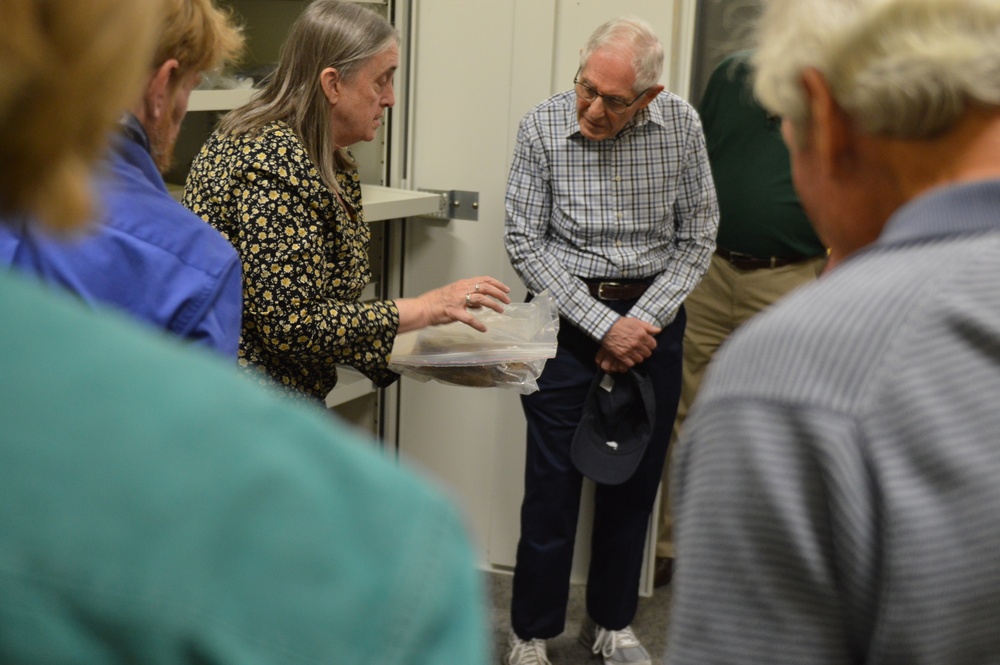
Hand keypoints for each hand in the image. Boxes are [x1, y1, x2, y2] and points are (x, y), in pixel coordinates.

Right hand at [396, 276, 511, 333]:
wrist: (421, 308)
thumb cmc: (435, 302)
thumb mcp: (453, 295)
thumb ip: (468, 299)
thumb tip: (482, 305)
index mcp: (462, 284)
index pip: (483, 280)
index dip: (497, 284)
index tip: (506, 289)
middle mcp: (462, 290)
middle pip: (485, 288)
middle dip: (499, 293)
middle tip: (507, 300)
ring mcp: (458, 301)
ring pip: (481, 300)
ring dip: (493, 305)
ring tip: (501, 310)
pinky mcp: (454, 312)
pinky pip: (469, 319)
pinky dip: (478, 324)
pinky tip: (484, 328)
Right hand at [596, 317, 660, 372]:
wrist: (607, 327)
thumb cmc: (622, 323)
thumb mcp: (636, 321)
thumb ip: (648, 327)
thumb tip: (659, 330)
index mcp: (642, 335)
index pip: (653, 345)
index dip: (650, 345)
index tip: (646, 344)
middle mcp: (637, 344)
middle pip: (647, 353)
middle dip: (644, 351)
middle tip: (639, 349)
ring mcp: (629, 350)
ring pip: (640, 359)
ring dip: (638, 357)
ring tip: (634, 353)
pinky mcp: (622, 356)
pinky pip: (631, 364)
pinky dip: (630, 362)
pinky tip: (628, 357)